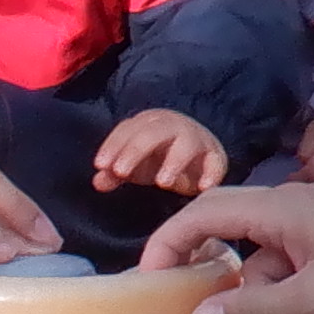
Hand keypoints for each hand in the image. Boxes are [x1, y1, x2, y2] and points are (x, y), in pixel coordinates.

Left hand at [89, 107, 226, 195]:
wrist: (199, 152)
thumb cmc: (159, 158)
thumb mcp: (135, 166)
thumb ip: (115, 173)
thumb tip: (98, 182)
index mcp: (148, 123)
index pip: (127, 129)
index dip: (113, 146)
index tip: (100, 165)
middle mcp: (172, 126)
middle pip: (152, 132)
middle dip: (134, 151)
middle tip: (120, 172)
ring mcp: (196, 139)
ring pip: (186, 144)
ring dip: (173, 162)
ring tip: (162, 183)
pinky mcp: (215, 156)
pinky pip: (215, 162)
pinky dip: (211, 174)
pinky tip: (202, 189)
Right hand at [139, 183, 313, 313]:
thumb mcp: (311, 303)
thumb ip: (249, 311)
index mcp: (282, 207)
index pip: (204, 214)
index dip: (169, 244)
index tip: (152, 282)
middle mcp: (293, 207)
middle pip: (235, 246)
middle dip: (237, 292)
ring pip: (267, 268)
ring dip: (275, 306)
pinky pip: (295, 273)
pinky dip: (298, 302)